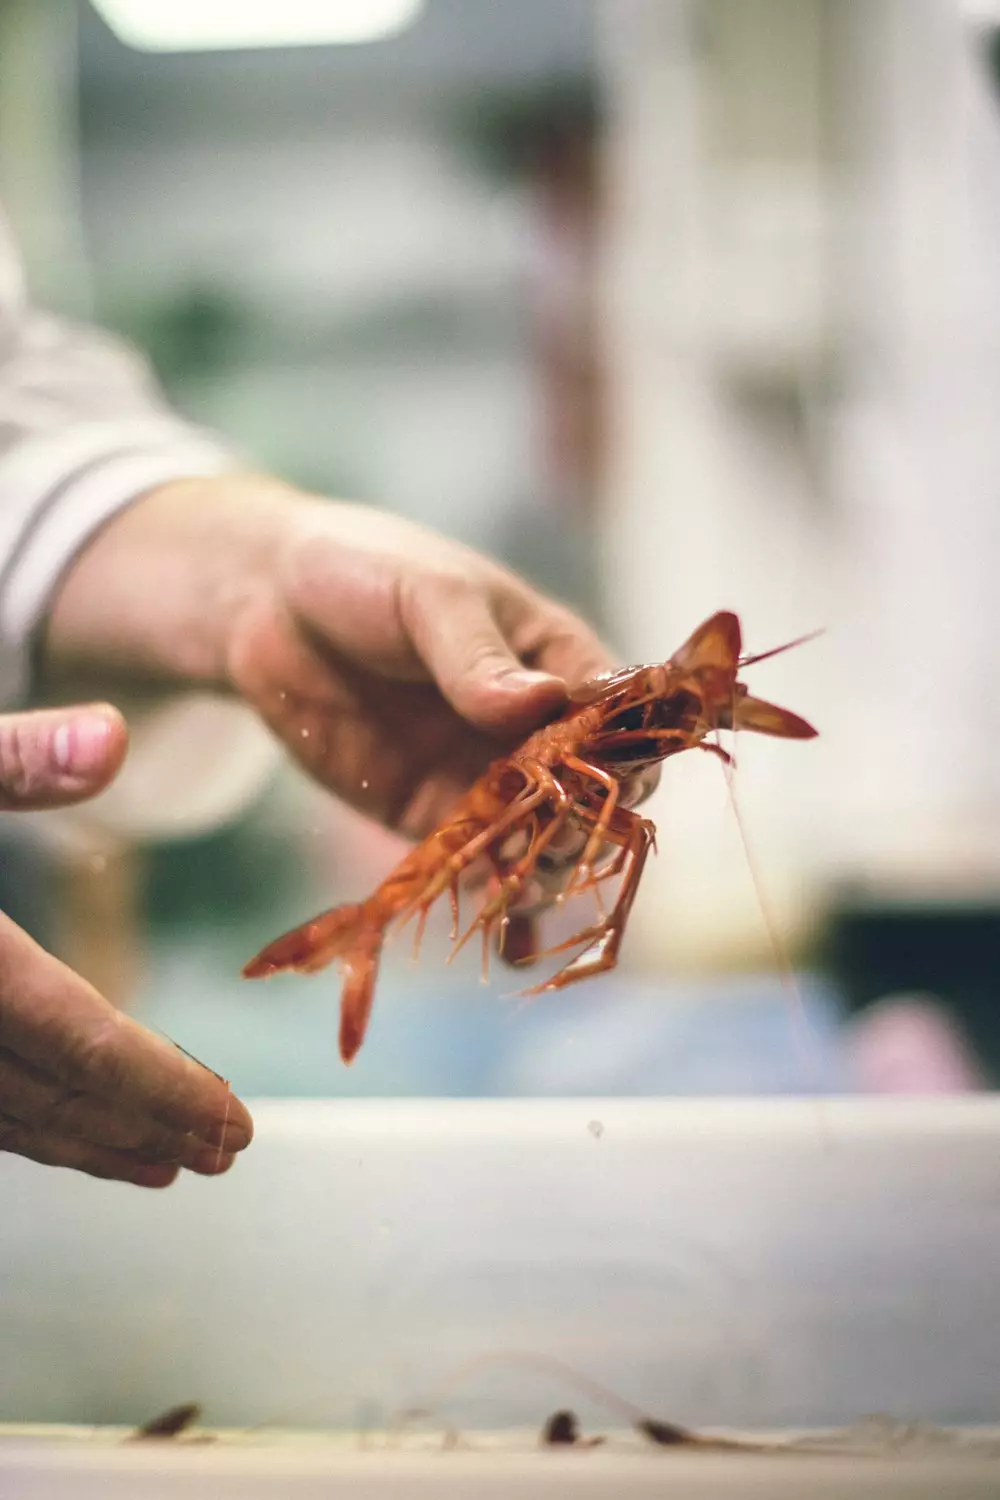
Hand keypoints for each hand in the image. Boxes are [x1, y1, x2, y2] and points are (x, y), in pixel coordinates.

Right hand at [0, 704, 252, 1184]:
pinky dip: (19, 1129)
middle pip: (51, 1100)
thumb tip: (113, 739)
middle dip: (145, 1128)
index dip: (165, 1091)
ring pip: (0, 1122)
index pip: (80, 1043)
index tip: (233, 1125)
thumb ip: (11, 757)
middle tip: (224, 1150)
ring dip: (87, 1144)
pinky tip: (57, 1130)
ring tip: (161, 1160)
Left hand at [43, 475, 658, 837]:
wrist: (267, 602)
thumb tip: (543, 703)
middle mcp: (535, 725)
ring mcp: (486, 774)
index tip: (610, 781)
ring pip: (541, 839)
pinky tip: (488, 902)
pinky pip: (477, 862)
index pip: (620, 717)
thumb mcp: (429, 596)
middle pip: (592, 791)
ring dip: (545, 865)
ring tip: (525, 879)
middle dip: (588, 822)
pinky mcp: (433, 814)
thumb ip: (478, 656)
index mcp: (556, 658)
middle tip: (562, 839)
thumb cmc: (365, 570)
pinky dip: (488, 887)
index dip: (625, 753)